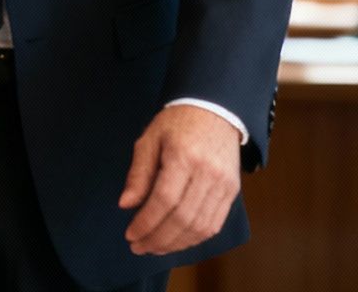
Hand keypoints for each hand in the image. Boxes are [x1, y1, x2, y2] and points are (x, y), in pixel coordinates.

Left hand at [118, 105, 243, 255]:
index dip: (146, 222)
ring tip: (154, 248)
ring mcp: (224, 184)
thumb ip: (138, 173)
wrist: (215, 110)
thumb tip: (126, 205)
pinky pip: (214, 224)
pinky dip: (194, 238)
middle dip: (158, 238)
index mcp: (184, 156)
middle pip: (182, 218)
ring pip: (200, 226)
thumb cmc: (177, 123)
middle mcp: (208, 173)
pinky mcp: (232, 192)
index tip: (130, 234)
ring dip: (175, 244)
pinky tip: (176, 241)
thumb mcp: (149, 139)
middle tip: (138, 247)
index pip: (164, 199)